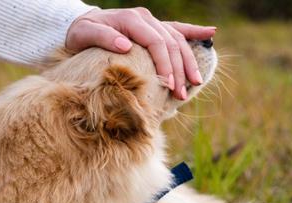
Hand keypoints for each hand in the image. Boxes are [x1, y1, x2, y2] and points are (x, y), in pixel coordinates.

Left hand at [66, 7, 215, 99]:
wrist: (82, 24)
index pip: (156, 42)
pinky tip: (210, 34)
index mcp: (131, 19)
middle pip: (171, 44)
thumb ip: (103, 38)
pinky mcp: (154, 27)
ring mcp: (152, 22)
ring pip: (178, 39)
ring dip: (189, 62)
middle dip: (179, 70)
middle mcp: (145, 19)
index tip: (169, 86)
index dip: (165, 64)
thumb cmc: (81, 33)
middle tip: (182, 94)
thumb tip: (125, 45)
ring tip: (196, 82)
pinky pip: (178, 28)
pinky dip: (194, 31)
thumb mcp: (84, 34)